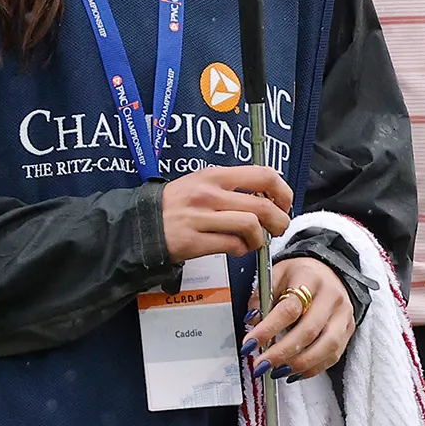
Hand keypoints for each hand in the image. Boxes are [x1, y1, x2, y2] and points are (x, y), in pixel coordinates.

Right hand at [161, 165, 290, 263]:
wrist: (140, 224)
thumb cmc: (175, 205)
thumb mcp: (201, 182)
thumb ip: (231, 186)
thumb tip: (267, 196)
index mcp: (214, 175)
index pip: (263, 175)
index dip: (282, 191)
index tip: (283, 203)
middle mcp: (209, 194)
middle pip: (262, 205)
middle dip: (279, 221)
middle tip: (277, 228)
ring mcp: (201, 218)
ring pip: (250, 226)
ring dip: (259, 238)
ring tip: (254, 241)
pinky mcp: (194, 242)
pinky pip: (232, 246)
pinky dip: (242, 250)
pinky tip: (237, 248)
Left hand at [242, 256, 353, 380]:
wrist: (329, 270)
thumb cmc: (299, 275)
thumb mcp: (276, 274)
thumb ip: (261, 297)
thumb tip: (252, 321)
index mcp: (310, 278)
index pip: (289, 308)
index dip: (268, 329)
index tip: (250, 343)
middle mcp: (331, 296)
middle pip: (308, 331)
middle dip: (281, 353)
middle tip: (261, 364)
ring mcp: (343, 314)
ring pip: (326, 347)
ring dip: (298, 364)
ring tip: (277, 371)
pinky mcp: (349, 329)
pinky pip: (333, 355)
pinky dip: (312, 368)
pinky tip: (294, 372)